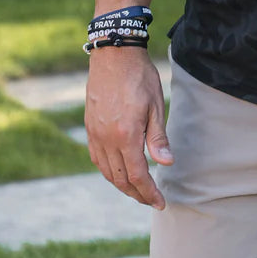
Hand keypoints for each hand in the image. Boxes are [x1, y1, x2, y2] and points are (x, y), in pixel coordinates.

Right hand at [85, 47, 173, 208]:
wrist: (114, 55)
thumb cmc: (139, 77)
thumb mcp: (155, 105)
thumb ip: (158, 137)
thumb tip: (166, 163)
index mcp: (126, 135)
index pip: (138, 175)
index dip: (149, 193)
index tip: (160, 202)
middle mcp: (107, 139)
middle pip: (121, 179)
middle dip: (137, 194)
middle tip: (151, 199)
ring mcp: (95, 134)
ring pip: (107, 171)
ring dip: (122, 185)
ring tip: (138, 189)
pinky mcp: (90, 127)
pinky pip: (98, 158)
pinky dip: (109, 170)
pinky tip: (119, 170)